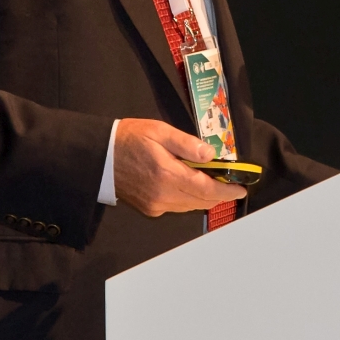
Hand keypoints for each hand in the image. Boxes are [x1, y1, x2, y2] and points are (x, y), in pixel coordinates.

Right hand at [113, 118, 247, 217]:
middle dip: (220, 195)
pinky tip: (191, 186)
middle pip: (201, 201)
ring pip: (190, 206)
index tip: (241, 188)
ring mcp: (155, 205)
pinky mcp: (149, 208)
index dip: (227, 191)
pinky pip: (177, 206)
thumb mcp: (159, 131)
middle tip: (232, 184)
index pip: (206, 189)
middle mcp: (163, 195)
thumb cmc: (129, 139)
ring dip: (205, 197)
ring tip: (215, 183)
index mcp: (167, 175)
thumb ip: (187, 144)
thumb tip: (210, 155)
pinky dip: (189, 198)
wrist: (99, 156)